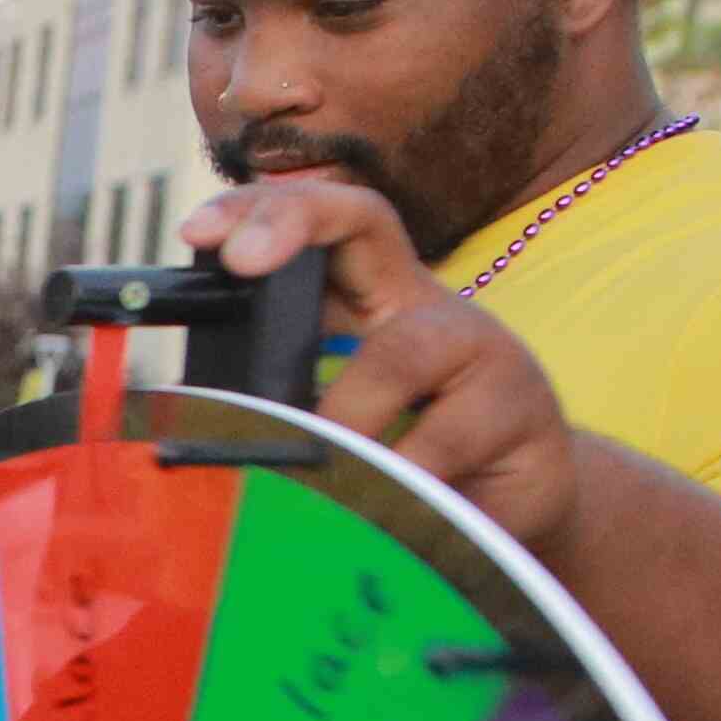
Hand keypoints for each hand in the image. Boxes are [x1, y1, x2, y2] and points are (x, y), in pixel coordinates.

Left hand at [181, 173, 580, 558]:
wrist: (522, 507)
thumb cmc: (416, 459)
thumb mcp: (347, 420)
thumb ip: (290, 403)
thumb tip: (201, 425)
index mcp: (384, 300)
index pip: (331, 222)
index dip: (268, 210)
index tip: (198, 233)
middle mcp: (433, 308)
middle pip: (369, 224)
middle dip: (292, 223)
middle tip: (240, 261)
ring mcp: (486, 352)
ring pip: (398, 352)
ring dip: (339, 412)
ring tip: (309, 464)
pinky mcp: (522, 415)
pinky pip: (442, 444)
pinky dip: (393, 481)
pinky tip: (375, 510)